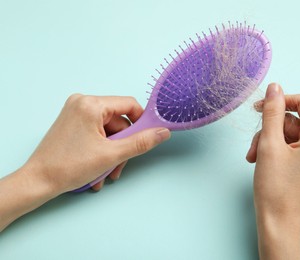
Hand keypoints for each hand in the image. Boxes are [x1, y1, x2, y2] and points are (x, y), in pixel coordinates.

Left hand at [0, 94, 169, 230]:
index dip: (142, 122)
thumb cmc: (68, 166)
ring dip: (112, 153)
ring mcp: (75, 113)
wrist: (38, 181)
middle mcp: (82, 103)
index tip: (146, 139)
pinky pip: (97, 134)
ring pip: (108, 131)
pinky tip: (97, 168)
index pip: (129, 105)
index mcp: (91, 104)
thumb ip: (141, 142)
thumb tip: (162, 132)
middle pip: (118, 121)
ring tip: (106, 173)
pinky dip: (101, 151)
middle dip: (122, 146)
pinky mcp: (72, 124)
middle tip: (119, 166)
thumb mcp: (112, 155)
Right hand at [246, 83, 299, 258]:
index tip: (259, 107)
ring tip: (255, 158)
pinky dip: (277, 151)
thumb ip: (272, 112)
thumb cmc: (275, 188)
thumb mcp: (269, 144)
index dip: (279, 101)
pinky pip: (295, 147)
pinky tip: (263, 161)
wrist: (279, 224)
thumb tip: (275, 87)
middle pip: (295, 121)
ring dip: (270, 142)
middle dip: (270, 130)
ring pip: (292, 134)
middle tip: (254, 147)